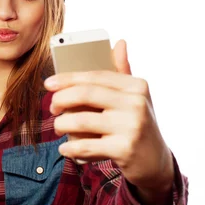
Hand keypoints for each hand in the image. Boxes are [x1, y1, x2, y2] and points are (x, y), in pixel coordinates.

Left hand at [44, 40, 173, 194]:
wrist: (156, 162)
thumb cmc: (136, 123)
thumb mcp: (134, 97)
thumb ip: (123, 72)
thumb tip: (120, 42)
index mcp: (136, 86)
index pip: (95, 76)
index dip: (68, 78)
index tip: (48, 83)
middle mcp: (136, 104)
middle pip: (85, 95)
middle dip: (61, 99)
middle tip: (52, 108)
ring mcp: (131, 127)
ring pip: (81, 121)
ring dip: (62, 124)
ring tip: (59, 127)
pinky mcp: (124, 150)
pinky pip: (85, 146)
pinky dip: (70, 148)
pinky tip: (65, 148)